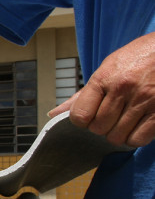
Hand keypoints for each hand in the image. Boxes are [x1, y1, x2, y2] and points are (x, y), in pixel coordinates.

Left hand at [49, 32, 154, 146]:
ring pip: (117, 137)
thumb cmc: (138, 59)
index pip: (79, 115)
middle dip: (102, 127)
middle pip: (98, 128)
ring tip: (125, 120)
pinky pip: (139, 139)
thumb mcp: (107, 68)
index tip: (90, 116)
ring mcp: (144, 100)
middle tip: (112, 117)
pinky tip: (138, 126)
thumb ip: (82, 95)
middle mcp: (123, 88)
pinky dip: (136, 138)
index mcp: (104, 77)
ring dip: (119, 134)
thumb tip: (54, 113)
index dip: (82, 121)